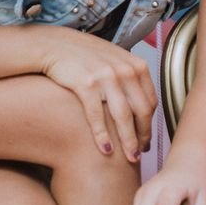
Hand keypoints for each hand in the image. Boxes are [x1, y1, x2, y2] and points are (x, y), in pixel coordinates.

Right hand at [40, 29, 156, 162]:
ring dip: (128, 141)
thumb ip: (131, 79)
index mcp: (136, 65)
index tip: (145, 140)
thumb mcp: (115, 60)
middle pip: (141, 111)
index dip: (149, 125)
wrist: (55, 45)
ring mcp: (106, 77)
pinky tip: (105, 150)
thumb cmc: (86, 57)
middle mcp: (125, 70)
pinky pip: (97, 115)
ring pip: (123, 117)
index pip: (151, 102)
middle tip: (138, 155)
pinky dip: (102, 135)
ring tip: (129, 159)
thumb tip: (143, 106)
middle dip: (142, 137)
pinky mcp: (86, 84)